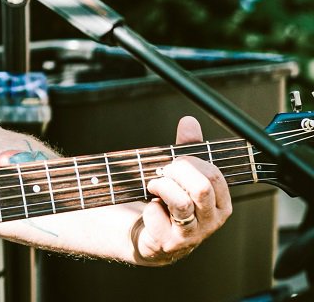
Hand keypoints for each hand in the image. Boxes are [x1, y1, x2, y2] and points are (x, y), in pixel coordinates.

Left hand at [133, 116, 232, 263]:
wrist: (145, 234)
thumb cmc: (167, 201)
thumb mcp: (180, 173)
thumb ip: (187, 148)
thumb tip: (189, 122)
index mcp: (220, 203)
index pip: (215, 175)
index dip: (191, 162)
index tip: (176, 161)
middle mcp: (212, 221)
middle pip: (201, 187)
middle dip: (176, 172)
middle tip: (163, 172)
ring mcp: (192, 234)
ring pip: (181, 202)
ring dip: (161, 186)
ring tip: (153, 186)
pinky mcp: (169, 242)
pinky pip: (158, 216)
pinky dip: (149, 206)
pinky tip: (150, 208)